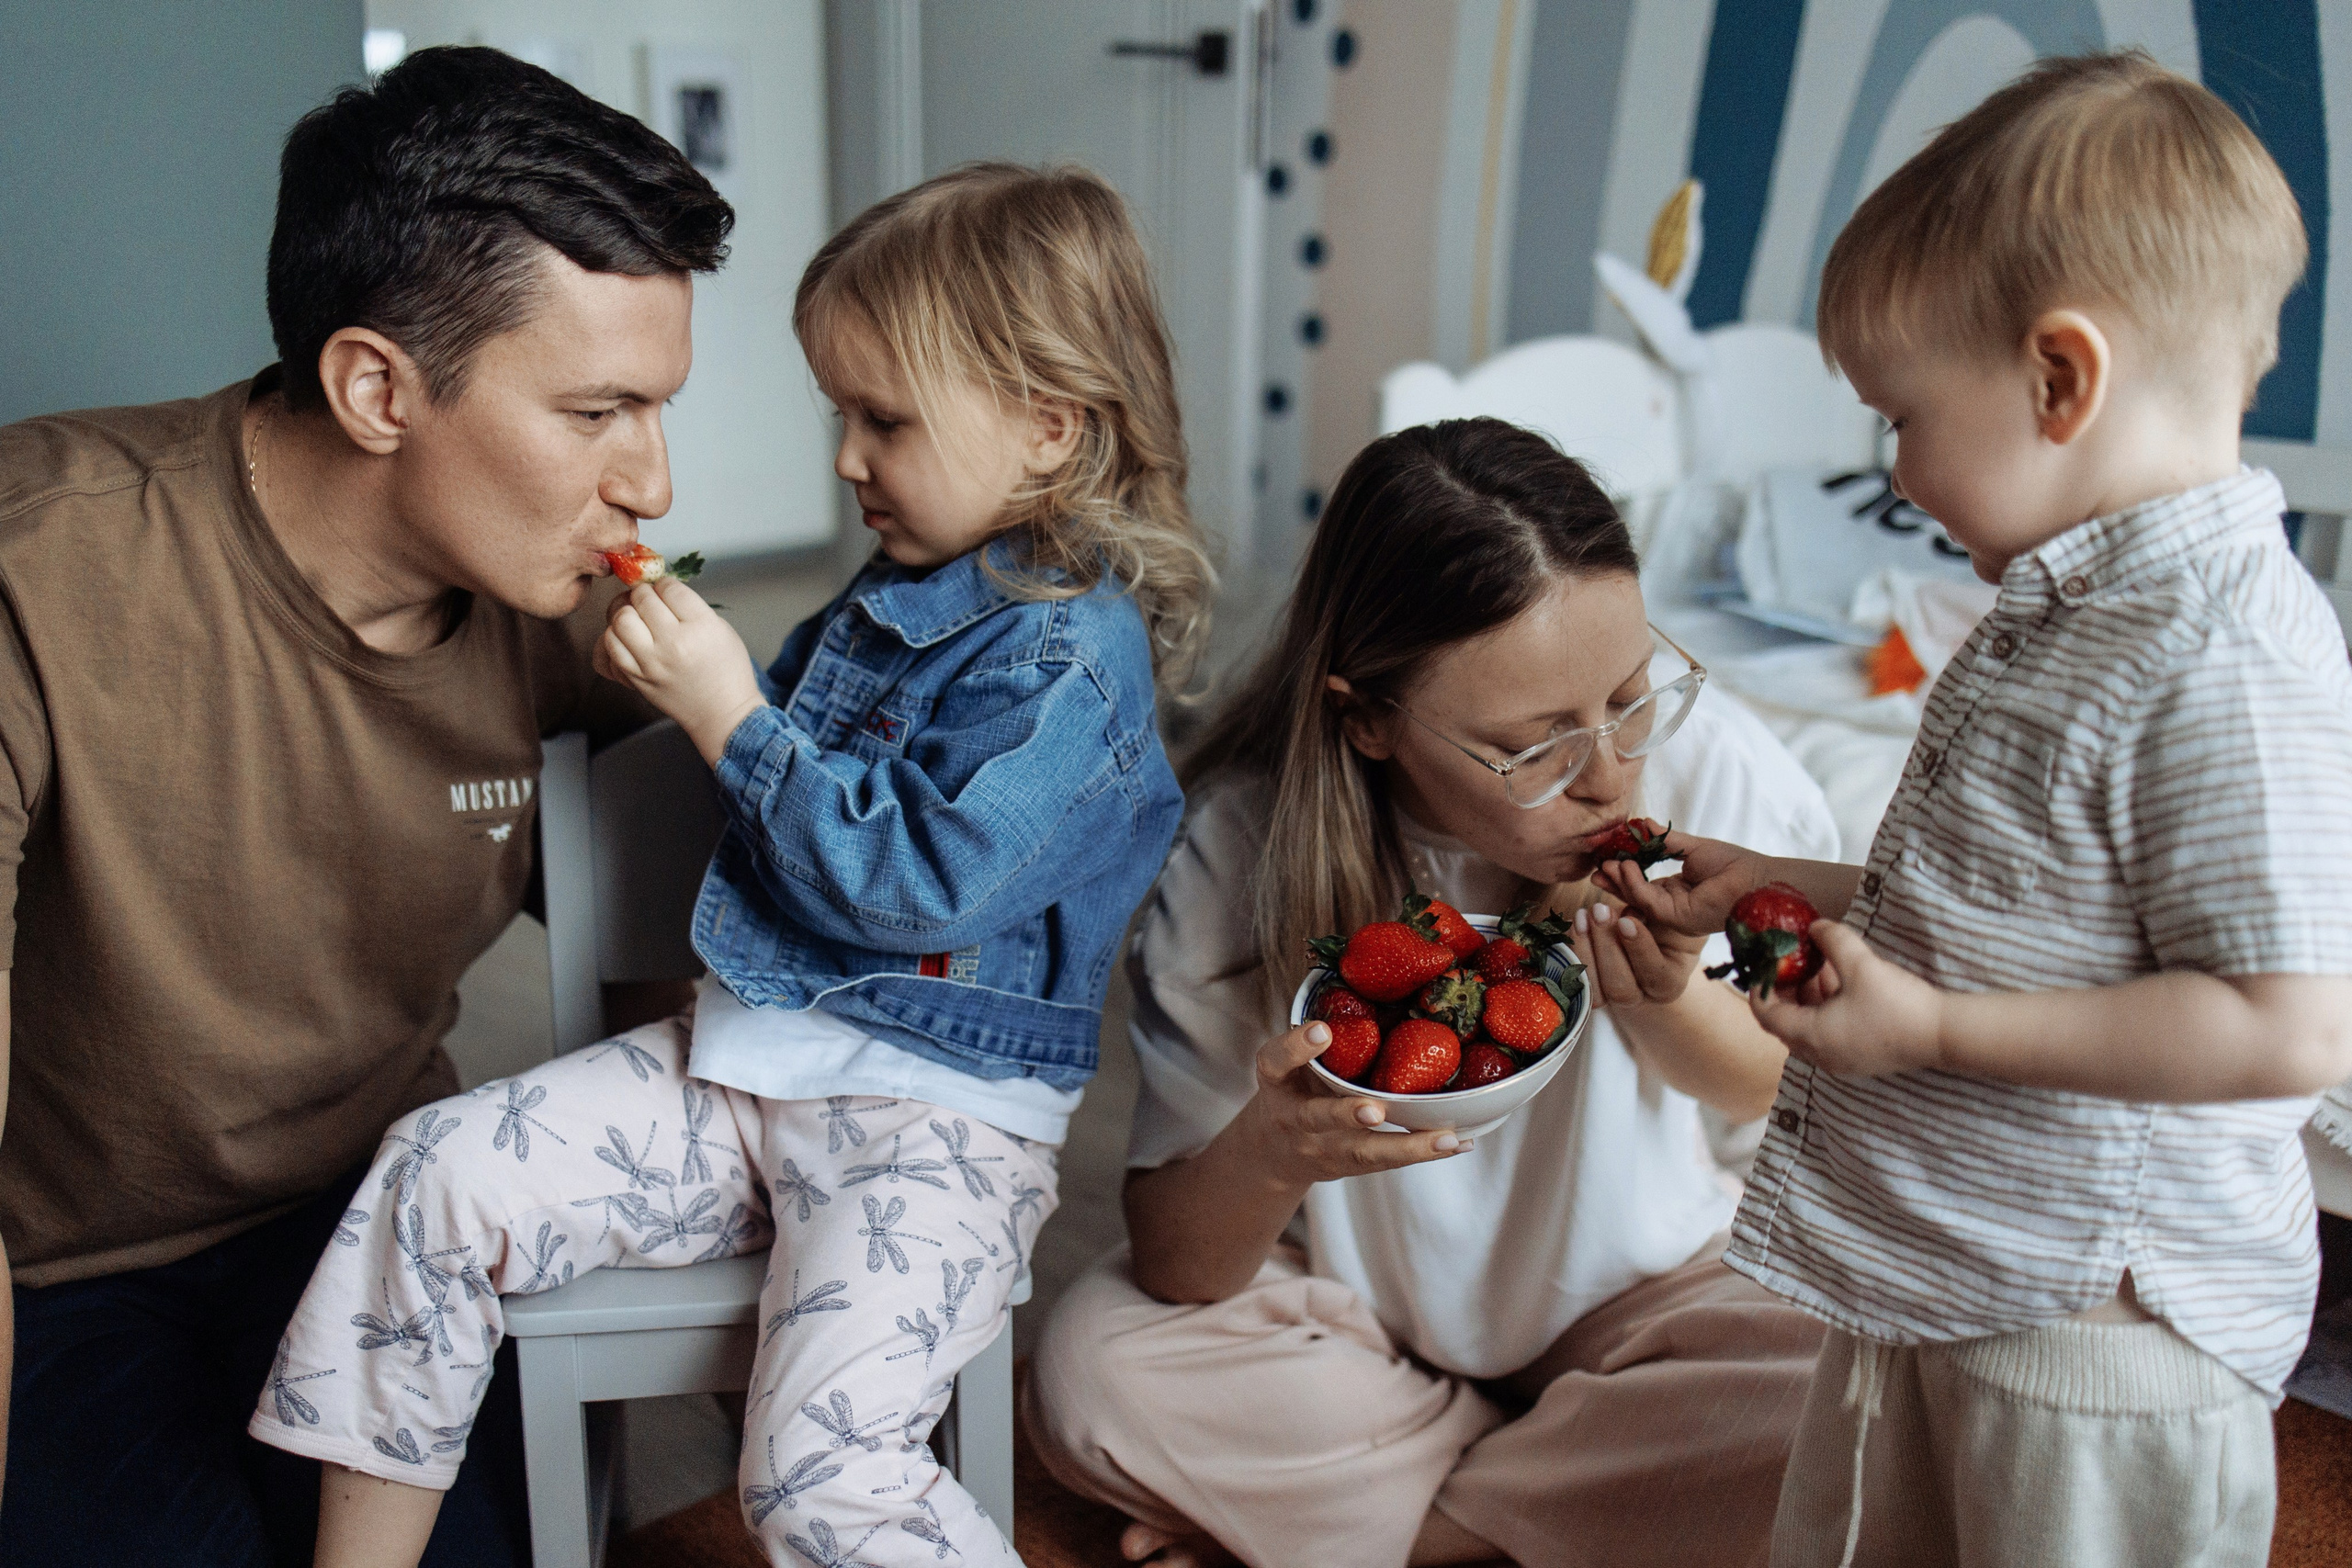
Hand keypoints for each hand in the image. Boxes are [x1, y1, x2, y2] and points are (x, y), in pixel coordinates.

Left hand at [597, 579, 764, 763]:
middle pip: (641, 599)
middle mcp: (673, 644)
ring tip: (635, 617)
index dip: (665, 584)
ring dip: (624, 613)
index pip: (669, 588)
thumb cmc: (726, 670)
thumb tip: (657, 589)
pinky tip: (626, 639)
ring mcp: (650, 664)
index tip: (666, 589)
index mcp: (700, 628)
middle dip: (643, 594)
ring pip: (618, 621)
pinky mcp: (636, 679)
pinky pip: (609, 649)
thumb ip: (690, 607)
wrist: (723, 714)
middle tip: (648, 600)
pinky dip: (613, 639)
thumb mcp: (720, 629)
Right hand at [1236, 1022, 1469, 1187]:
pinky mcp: (1349, 1166)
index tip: (1322, 1029)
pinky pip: (1389, 1162)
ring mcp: (1321, 1147)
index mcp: (1276, 1081)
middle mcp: (1294, 1118)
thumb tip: (1370, 980)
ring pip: (1363, 1152)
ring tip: (1445, 1139)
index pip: (1275, 1061)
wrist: (1275, 1150)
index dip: (1296, 1046)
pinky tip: (1459, 1142)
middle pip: (1317, 1119)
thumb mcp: (1288, 1059)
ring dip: (1406, 1146)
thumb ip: (1315, 1033)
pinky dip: (1425, 1151)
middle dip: (1347, 1115)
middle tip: (1375, 1111)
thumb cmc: (1294, 1087)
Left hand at [1567, 897, 1703, 1009]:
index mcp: (1669, 982)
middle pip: (1620, 988)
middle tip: (1600, 910)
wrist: (1649, 934)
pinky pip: (1575, 982)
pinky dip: (1571, 953)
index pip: (1656, 975)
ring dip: (1585, 950)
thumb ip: (1645, 900)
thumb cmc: (1663, 920)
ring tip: (1584, 914)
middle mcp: (1641, 997)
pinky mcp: (1590, 989)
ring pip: (1595, 991)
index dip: (1639, 949)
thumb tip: (1614, 872)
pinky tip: (1575, 924)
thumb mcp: (1667, 910)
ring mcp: (1613, 997)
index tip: (1627, 919)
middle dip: (1606, 947)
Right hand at [1598, 831, 1770, 939]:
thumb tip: (1641, 823)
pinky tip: (1626, 865)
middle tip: (1595, 866)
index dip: (1622, 872)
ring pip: (1637, 899)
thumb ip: (1664, 840)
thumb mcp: (1692, 847)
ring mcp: (1674, 915)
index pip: (1642, 884)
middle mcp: (1673, 906)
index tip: (1605, 857)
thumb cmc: (1735, 865)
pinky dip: (1633, 884)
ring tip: (1610, 861)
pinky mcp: (1677, 919)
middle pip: (1634, 895)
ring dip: (1620, 880)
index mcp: (1677, 892)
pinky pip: (1647, 901)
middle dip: (1612, 881)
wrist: (1758, 880)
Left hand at [1749, 921, 1945, 1076]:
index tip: (1762, 964)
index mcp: (1810, 1037)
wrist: (1945, 1036)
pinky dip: (1827, 1009)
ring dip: (1809, 998)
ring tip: (1819, 966)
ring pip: (1809, 1027)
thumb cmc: (1898, 1004)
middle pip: (1786, 1022)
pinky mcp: (1859, 1058)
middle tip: (1790, 961)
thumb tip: (1815, 926)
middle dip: (1787, 990)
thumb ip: (1833, 941)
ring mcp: (1840, 1061)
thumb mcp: (1861, 964)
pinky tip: (1842, 983)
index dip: (1760, 988)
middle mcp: (1819, 1055)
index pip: (1767, 1014)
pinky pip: (1829, 1033)